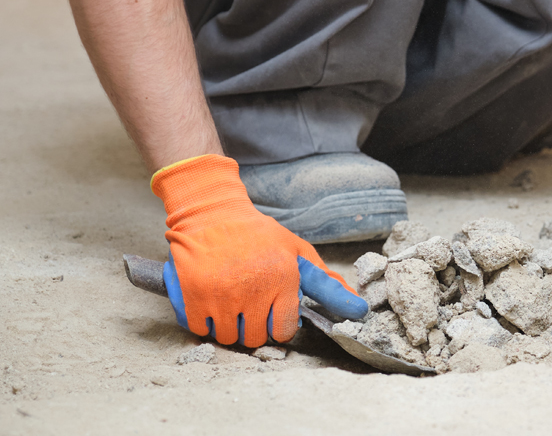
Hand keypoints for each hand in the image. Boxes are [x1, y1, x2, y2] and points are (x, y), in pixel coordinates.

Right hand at [153, 155, 366, 346]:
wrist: (212, 213)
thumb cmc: (257, 234)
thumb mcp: (296, 250)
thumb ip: (324, 279)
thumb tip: (356, 303)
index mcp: (283, 278)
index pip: (284, 329)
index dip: (279, 325)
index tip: (274, 316)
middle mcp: (254, 290)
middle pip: (255, 337)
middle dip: (254, 325)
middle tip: (249, 303)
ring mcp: (222, 296)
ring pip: (228, 337)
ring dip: (229, 325)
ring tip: (230, 299)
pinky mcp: (194, 298)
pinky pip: (202, 330)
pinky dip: (205, 321)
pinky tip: (210, 300)